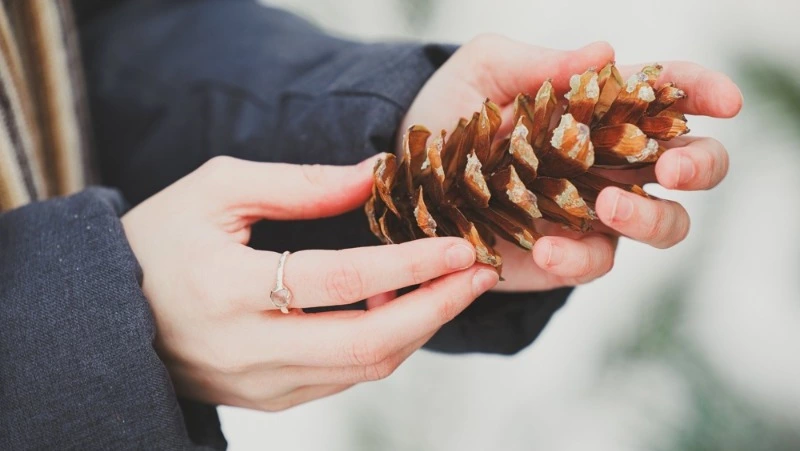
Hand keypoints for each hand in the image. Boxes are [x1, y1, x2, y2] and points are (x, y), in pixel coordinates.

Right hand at [122, 156, 497, 410]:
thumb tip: (375, 174)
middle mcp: (246, 349)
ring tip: (449, 285)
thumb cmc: (157, 240)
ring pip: (364, 369)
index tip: (459, 246)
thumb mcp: (217, 189)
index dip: (409, 265)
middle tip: (479, 274)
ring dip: (418, 328)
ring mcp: (258, 385)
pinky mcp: (267, 400)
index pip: (340, 279)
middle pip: (367, 343)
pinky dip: (383, 345)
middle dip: (437, 309)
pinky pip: (343, 379)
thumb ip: (300, 184)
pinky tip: (399, 309)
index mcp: (227, 288)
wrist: (107, 313)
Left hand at [401, 34, 741, 290]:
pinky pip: (594, 262)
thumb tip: (604, 51)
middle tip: (671, 167)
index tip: (723, 100)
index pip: (668, 97)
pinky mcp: (564, 255)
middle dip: (698, 165)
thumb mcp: (485, 73)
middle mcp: (611, 162)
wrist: (409, 174)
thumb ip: (539, 64)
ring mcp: (593, 213)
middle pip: (692, 166)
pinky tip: (546, 246)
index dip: (702, 93)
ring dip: (650, 218)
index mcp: (603, 111)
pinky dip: (578, 256)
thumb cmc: (452, 112)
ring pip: (665, 224)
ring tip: (607, 205)